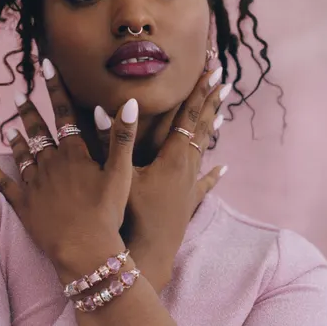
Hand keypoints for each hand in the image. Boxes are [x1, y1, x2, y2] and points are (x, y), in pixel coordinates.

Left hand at [0, 58, 138, 278]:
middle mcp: (51, 163)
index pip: (64, 112)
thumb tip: (128, 102)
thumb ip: (122, 136)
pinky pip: (3, 184)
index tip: (46, 65)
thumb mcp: (121, 172)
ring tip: (7, 123)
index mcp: (74, 153)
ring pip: (22, 153)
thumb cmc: (107, 212)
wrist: (85, 250)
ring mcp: (34, 184)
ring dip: (15, 136)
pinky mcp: (22, 204)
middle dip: (29, 109)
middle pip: (38, 130)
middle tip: (18, 93)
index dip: (56, 87)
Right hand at [120, 67, 228, 289]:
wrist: (148, 257)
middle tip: (222, 76)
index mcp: (173, 157)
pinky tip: (223, 169)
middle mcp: (187, 167)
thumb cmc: (130, 217)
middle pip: (202, 125)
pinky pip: (205, 182)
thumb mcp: (121, 175)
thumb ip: (114, 141)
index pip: (189, 115)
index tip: (212, 71)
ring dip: (212, 125)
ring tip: (223, 109)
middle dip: (211, 99)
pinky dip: (213, 173)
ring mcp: (190, 185)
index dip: (199, 91)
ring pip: (204, 147)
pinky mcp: (189, 202)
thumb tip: (103, 108)